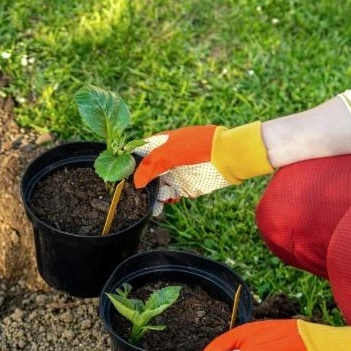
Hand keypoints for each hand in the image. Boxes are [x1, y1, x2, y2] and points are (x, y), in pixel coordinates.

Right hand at [132, 122, 273, 208]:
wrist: (229, 156)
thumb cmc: (200, 147)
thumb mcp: (170, 153)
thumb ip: (150, 166)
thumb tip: (136, 183)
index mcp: (162, 144)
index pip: (140, 154)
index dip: (130, 165)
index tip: (120, 177)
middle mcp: (167, 159)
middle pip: (147, 174)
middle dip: (140, 185)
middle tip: (132, 196)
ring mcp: (177, 173)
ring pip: (157, 187)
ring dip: (152, 196)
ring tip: (152, 204)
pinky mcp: (186, 186)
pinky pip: (170, 196)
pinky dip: (164, 202)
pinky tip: (161, 206)